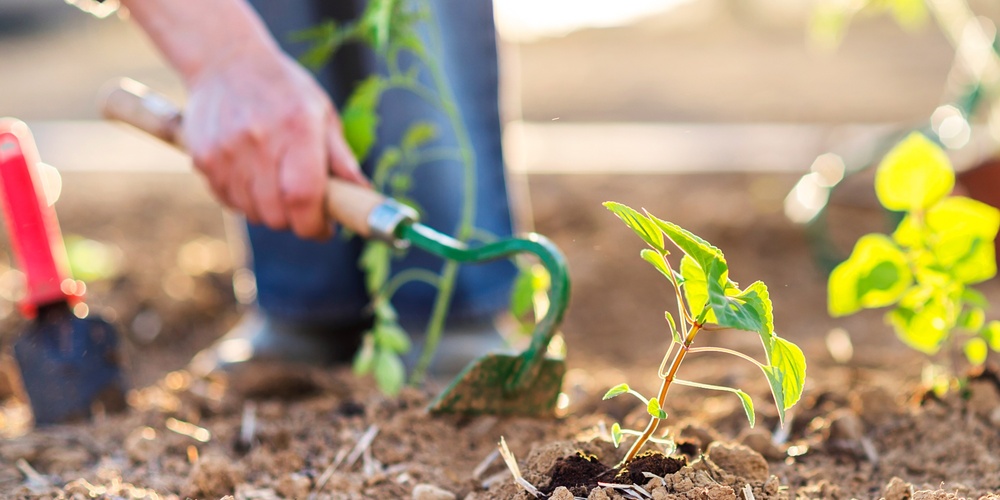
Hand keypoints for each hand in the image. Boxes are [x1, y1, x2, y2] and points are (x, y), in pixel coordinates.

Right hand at [183, 43, 366, 239]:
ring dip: (269, 211)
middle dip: (295, 221)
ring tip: (276, 184)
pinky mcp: (203, 158)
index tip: (325, 228)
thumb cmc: (284, 90)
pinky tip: (252, 176)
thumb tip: (364, 195)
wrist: (225, 61)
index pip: (303, 197)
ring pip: (252, 213)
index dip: (315, 225)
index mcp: (298, 129)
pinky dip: (244, 200)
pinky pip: (228, 201)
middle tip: (303, 206)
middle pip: (277, 215)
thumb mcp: (322, 113)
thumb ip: (341, 157)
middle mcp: (259, 141)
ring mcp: (227, 151)